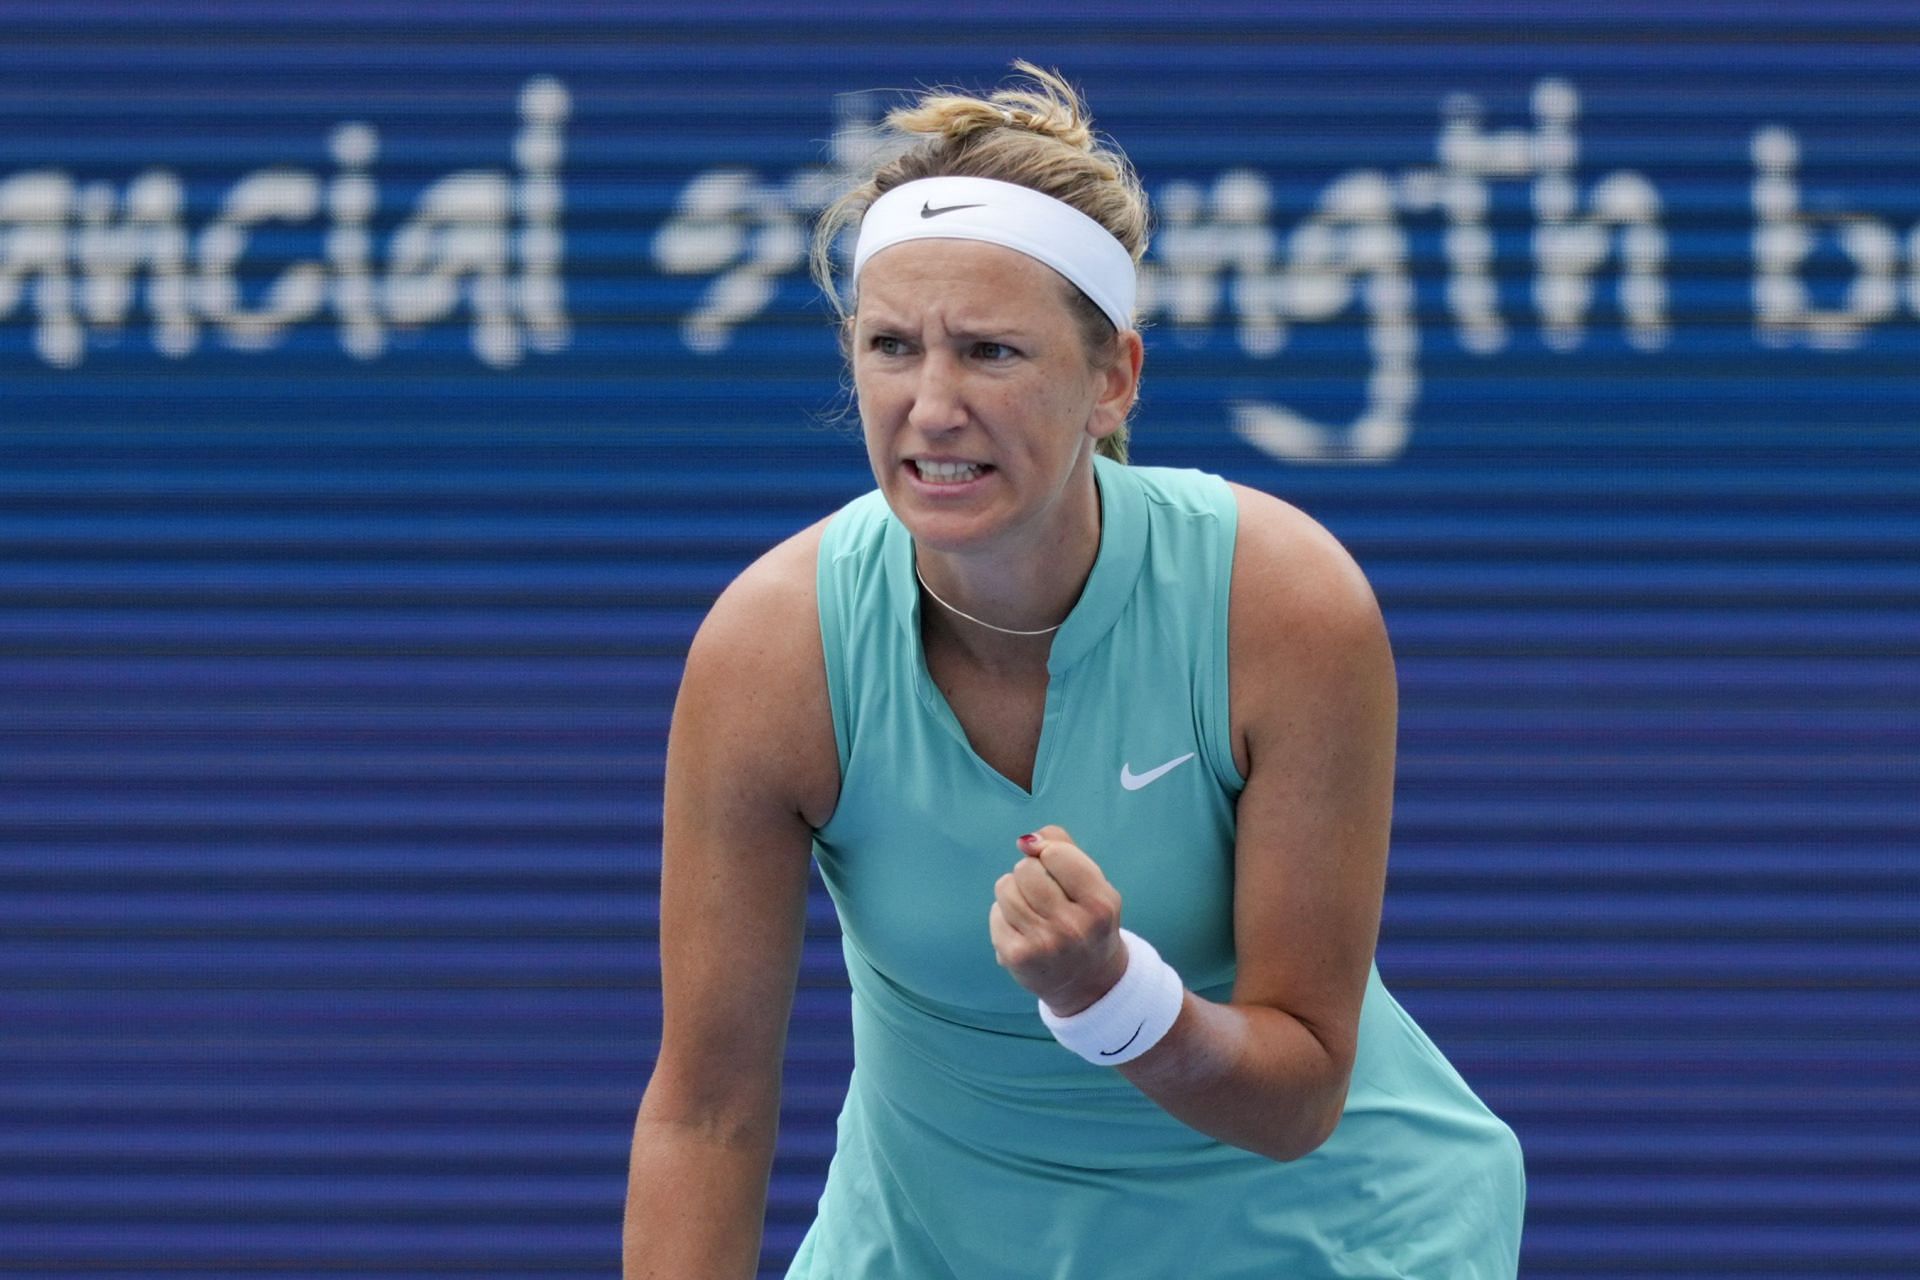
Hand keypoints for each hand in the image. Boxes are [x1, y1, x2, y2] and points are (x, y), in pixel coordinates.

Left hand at [988, 824, 1129, 1015]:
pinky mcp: (1016, 956)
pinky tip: (1023, 930)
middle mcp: (1073, 927)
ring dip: (1014, 892)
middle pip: (1025, 869)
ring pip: (1005, 887)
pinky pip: (996, 913)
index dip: (1048, 852)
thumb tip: (1027, 839)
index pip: (1056, 854)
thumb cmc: (1088, 920)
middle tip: (1043, 892)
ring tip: (1032, 910)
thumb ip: (1065, 848)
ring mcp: (1043, 944)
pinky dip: (1004, 916)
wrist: (1089, 982)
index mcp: (1099, 904)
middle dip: (1029, 872)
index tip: (1052, 863)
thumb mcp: (1095, 885)